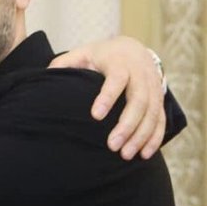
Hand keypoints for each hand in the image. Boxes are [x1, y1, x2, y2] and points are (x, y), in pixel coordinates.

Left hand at [50, 35, 166, 159]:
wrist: (134, 49)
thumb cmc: (103, 56)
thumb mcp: (84, 53)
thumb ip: (65, 63)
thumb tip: (45, 76)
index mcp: (119, 62)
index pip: (117, 79)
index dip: (107, 97)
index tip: (95, 116)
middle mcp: (140, 74)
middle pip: (138, 100)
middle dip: (127, 125)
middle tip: (112, 146)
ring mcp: (153, 87)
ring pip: (152, 112)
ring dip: (141, 135)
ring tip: (125, 155)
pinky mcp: (160, 99)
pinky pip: (160, 119)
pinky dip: (155, 137)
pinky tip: (144, 154)